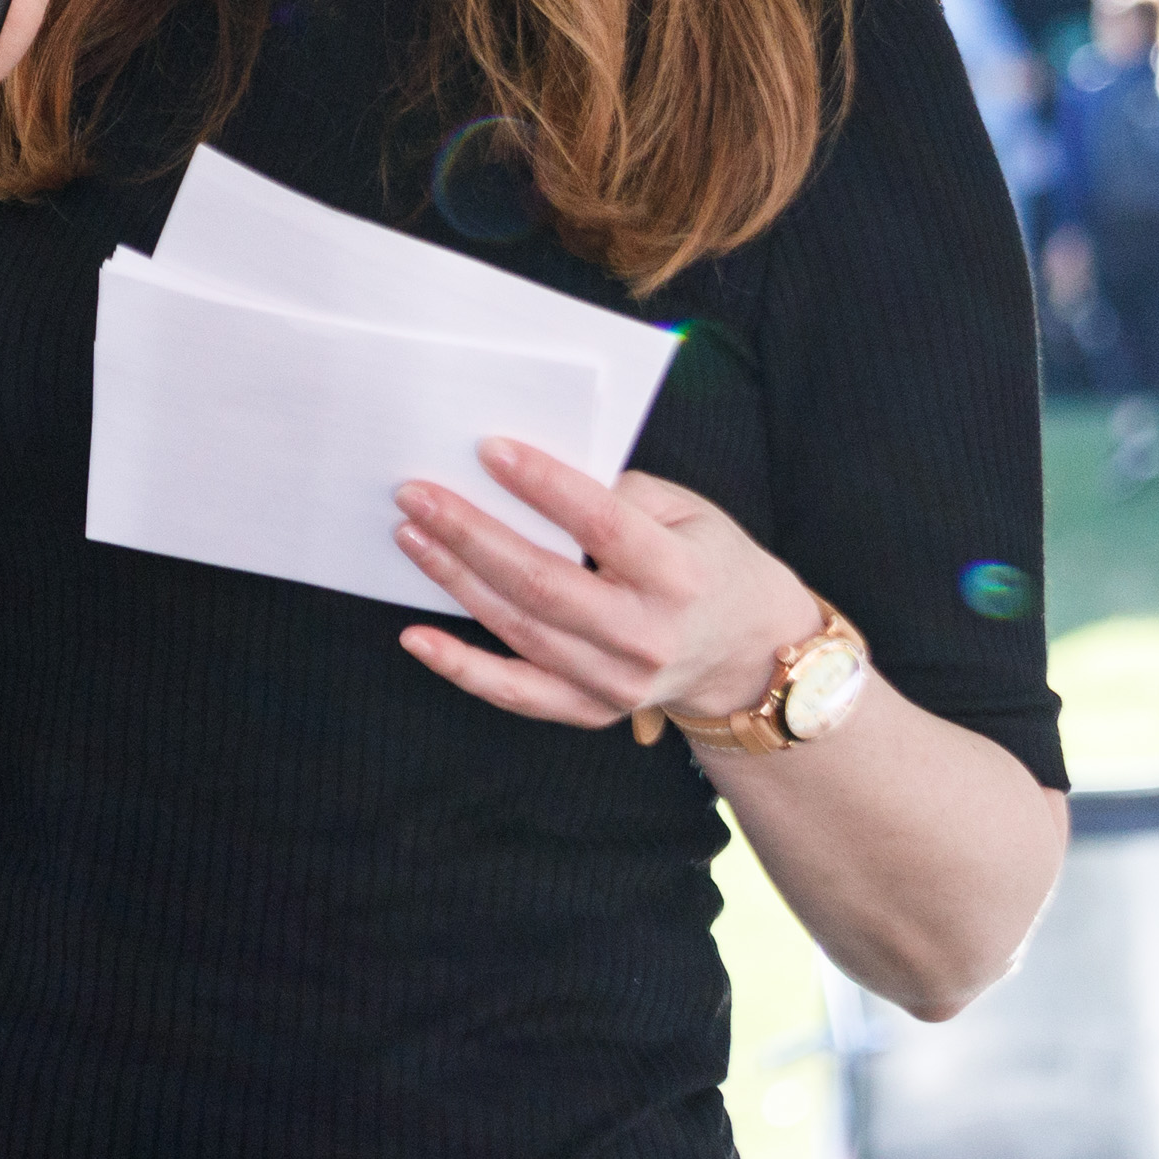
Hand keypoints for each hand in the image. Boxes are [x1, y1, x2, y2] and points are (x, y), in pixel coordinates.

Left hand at [390, 444, 822, 735]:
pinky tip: (416, 637)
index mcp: (678, 575)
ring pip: (520, 630)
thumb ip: (619, 493)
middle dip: (471, 534)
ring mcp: (618, 682)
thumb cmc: (707, 561)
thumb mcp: (688, 511)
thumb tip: (528, 479)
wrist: (748, 652)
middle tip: (416, 494)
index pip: (600, 524)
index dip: (542, 485)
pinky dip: (462, 668)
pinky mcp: (592, 710)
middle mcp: (647, 636)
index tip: (486, 449)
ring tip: (411, 535)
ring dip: (455, 581)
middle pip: (543, 582)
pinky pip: (517, 693)